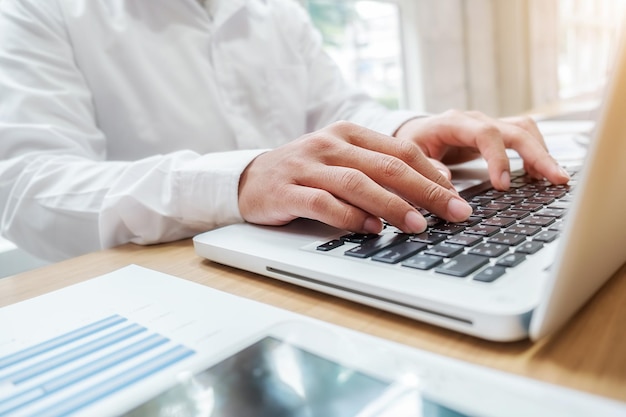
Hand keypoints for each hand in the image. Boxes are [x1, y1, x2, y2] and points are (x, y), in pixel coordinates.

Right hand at [238, 121, 472, 233]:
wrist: (250, 178)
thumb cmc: (306, 173)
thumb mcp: (344, 161)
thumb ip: (381, 168)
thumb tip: (433, 186)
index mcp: (349, 134)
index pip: (401, 151)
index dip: (434, 176)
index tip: (458, 199)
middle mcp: (329, 144)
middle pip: (386, 166)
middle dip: (426, 192)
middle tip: (454, 213)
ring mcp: (306, 166)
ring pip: (357, 184)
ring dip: (392, 206)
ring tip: (418, 225)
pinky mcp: (286, 190)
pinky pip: (323, 203)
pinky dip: (349, 217)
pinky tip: (370, 230)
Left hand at [394, 110, 570, 188]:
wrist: (414, 131)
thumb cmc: (411, 143)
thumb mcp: (409, 155)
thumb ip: (426, 167)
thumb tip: (447, 181)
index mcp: (453, 122)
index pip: (486, 134)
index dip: (498, 158)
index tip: (503, 185)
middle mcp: (476, 120)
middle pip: (516, 130)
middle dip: (538, 155)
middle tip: (555, 179)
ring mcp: (489, 124)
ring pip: (525, 130)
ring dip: (543, 153)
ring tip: (555, 179)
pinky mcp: (496, 134)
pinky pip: (523, 137)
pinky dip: (536, 154)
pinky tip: (540, 176)